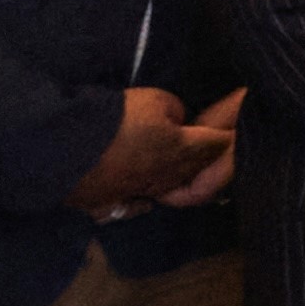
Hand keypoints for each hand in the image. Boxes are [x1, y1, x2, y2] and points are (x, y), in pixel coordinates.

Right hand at [78, 81, 232, 209]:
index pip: (221, 143)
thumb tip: (177, 122)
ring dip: (180, 177)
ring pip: (169, 188)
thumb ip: (175, 111)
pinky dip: (143, 200)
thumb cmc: (116, 120)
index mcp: (184, 153)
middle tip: (220, 146)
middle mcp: (167, 179)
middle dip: (212, 158)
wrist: (63, 150)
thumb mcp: (155, 100)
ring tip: (186, 169)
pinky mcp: (109, 204)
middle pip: (197, 170)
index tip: (241, 124)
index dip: (232, 132)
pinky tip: (144, 199)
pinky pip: (134, 205)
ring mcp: (138, 194)